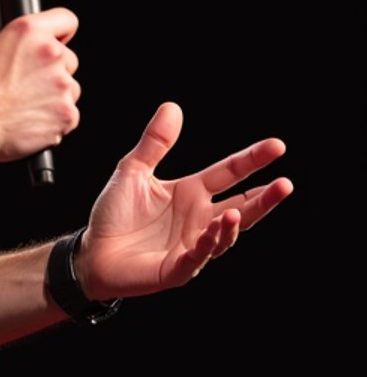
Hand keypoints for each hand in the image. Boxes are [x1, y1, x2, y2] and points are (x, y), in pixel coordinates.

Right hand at [0, 7, 80, 161]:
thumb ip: (2, 39)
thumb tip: (4, 40)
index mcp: (30, 32)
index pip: (66, 19)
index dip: (61, 32)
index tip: (59, 41)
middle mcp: (51, 54)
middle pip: (69, 59)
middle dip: (54, 70)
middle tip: (29, 84)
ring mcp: (62, 85)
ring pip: (71, 88)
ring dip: (56, 95)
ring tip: (28, 104)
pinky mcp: (67, 113)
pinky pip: (69, 114)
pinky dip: (55, 118)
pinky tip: (33, 119)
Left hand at [77, 101, 292, 299]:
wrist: (90, 252)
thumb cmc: (114, 214)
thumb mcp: (132, 171)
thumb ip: (154, 143)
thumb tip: (172, 106)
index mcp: (191, 193)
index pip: (229, 173)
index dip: (252, 160)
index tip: (278, 146)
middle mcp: (198, 219)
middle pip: (241, 208)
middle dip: (264, 199)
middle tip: (286, 184)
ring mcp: (191, 246)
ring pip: (223, 237)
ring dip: (232, 226)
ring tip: (237, 211)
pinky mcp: (175, 269)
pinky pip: (196, 258)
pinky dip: (206, 246)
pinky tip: (212, 232)